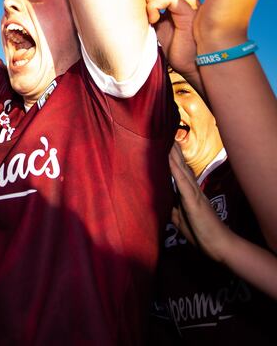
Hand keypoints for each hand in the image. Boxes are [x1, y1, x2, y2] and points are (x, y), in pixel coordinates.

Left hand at [139, 0, 199, 76]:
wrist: (190, 64)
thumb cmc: (174, 45)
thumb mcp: (157, 21)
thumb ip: (149, 5)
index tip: (140, 3)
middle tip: (144, 8)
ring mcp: (189, 1)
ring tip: (150, 14)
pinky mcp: (189, 12)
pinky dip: (154, 6)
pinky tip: (154, 20)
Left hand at [169, 144, 232, 261]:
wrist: (217, 245)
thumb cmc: (200, 232)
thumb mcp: (180, 218)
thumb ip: (172, 207)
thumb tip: (161, 200)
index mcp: (189, 193)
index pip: (179, 172)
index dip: (173, 159)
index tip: (165, 145)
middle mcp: (192, 189)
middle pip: (181, 166)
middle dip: (173, 151)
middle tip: (166, 134)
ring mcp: (193, 194)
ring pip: (181, 170)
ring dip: (174, 156)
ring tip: (168, 140)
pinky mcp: (193, 202)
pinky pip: (183, 184)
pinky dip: (175, 171)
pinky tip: (170, 160)